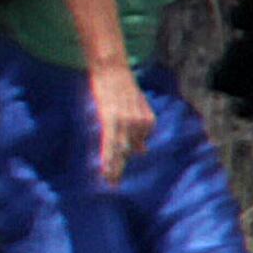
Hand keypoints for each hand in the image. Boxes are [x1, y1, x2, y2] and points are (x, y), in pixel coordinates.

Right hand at [88, 62, 155, 186]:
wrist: (112, 67)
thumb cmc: (121, 86)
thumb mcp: (136, 107)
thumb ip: (140, 129)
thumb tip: (143, 151)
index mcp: (148, 121)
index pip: (136, 144)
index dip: (123, 155)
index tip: (113, 169)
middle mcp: (139, 123)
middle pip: (128, 150)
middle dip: (120, 168)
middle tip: (114, 185)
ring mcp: (125, 122)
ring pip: (119, 150)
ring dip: (113, 166)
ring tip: (109, 182)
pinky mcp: (111, 119)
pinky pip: (108, 142)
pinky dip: (107, 156)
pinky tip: (105, 167)